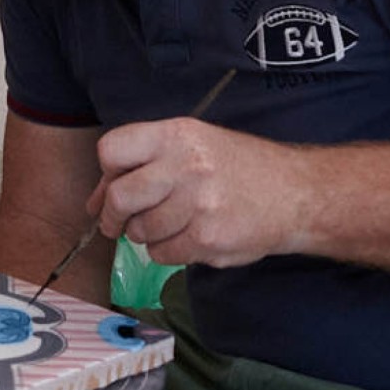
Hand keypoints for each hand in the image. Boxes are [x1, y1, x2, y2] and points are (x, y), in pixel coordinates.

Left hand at [89, 118, 303, 268]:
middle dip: (112, 215)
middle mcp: (186, 166)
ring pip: (140, 231)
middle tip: (116, 223)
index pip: (113, 150)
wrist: (294, 194)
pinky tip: (187, 237)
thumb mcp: (193, 144)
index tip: (110, 186)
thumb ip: (145, 162)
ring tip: (169, 224)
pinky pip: (162, 254)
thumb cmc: (237, 166)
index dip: (105, 173)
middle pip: (120, 196)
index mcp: (177, 135)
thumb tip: (95, 200)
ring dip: (145, 234)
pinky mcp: (208, 240)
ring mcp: (197, 205)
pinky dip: (166, 252)